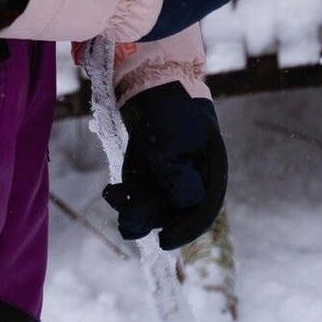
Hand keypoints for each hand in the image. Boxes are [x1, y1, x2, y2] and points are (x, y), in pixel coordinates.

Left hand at [104, 83, 226, 249]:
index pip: (203, 210)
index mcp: (210, 171)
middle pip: (174, 214)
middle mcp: (191, 179)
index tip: (163, 241)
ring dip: (132, 212)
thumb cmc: (171, 107)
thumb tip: (187, 203)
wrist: (149, 81)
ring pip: (152, 210)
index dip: (185, 230)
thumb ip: (179, 171)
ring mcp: (168, 178)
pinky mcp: (146, 174)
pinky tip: (111, 190)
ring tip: (115, 196)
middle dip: (149, 219)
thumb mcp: (178, 137)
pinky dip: (124, 200)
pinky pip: (137, 198)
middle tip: (127, 216)